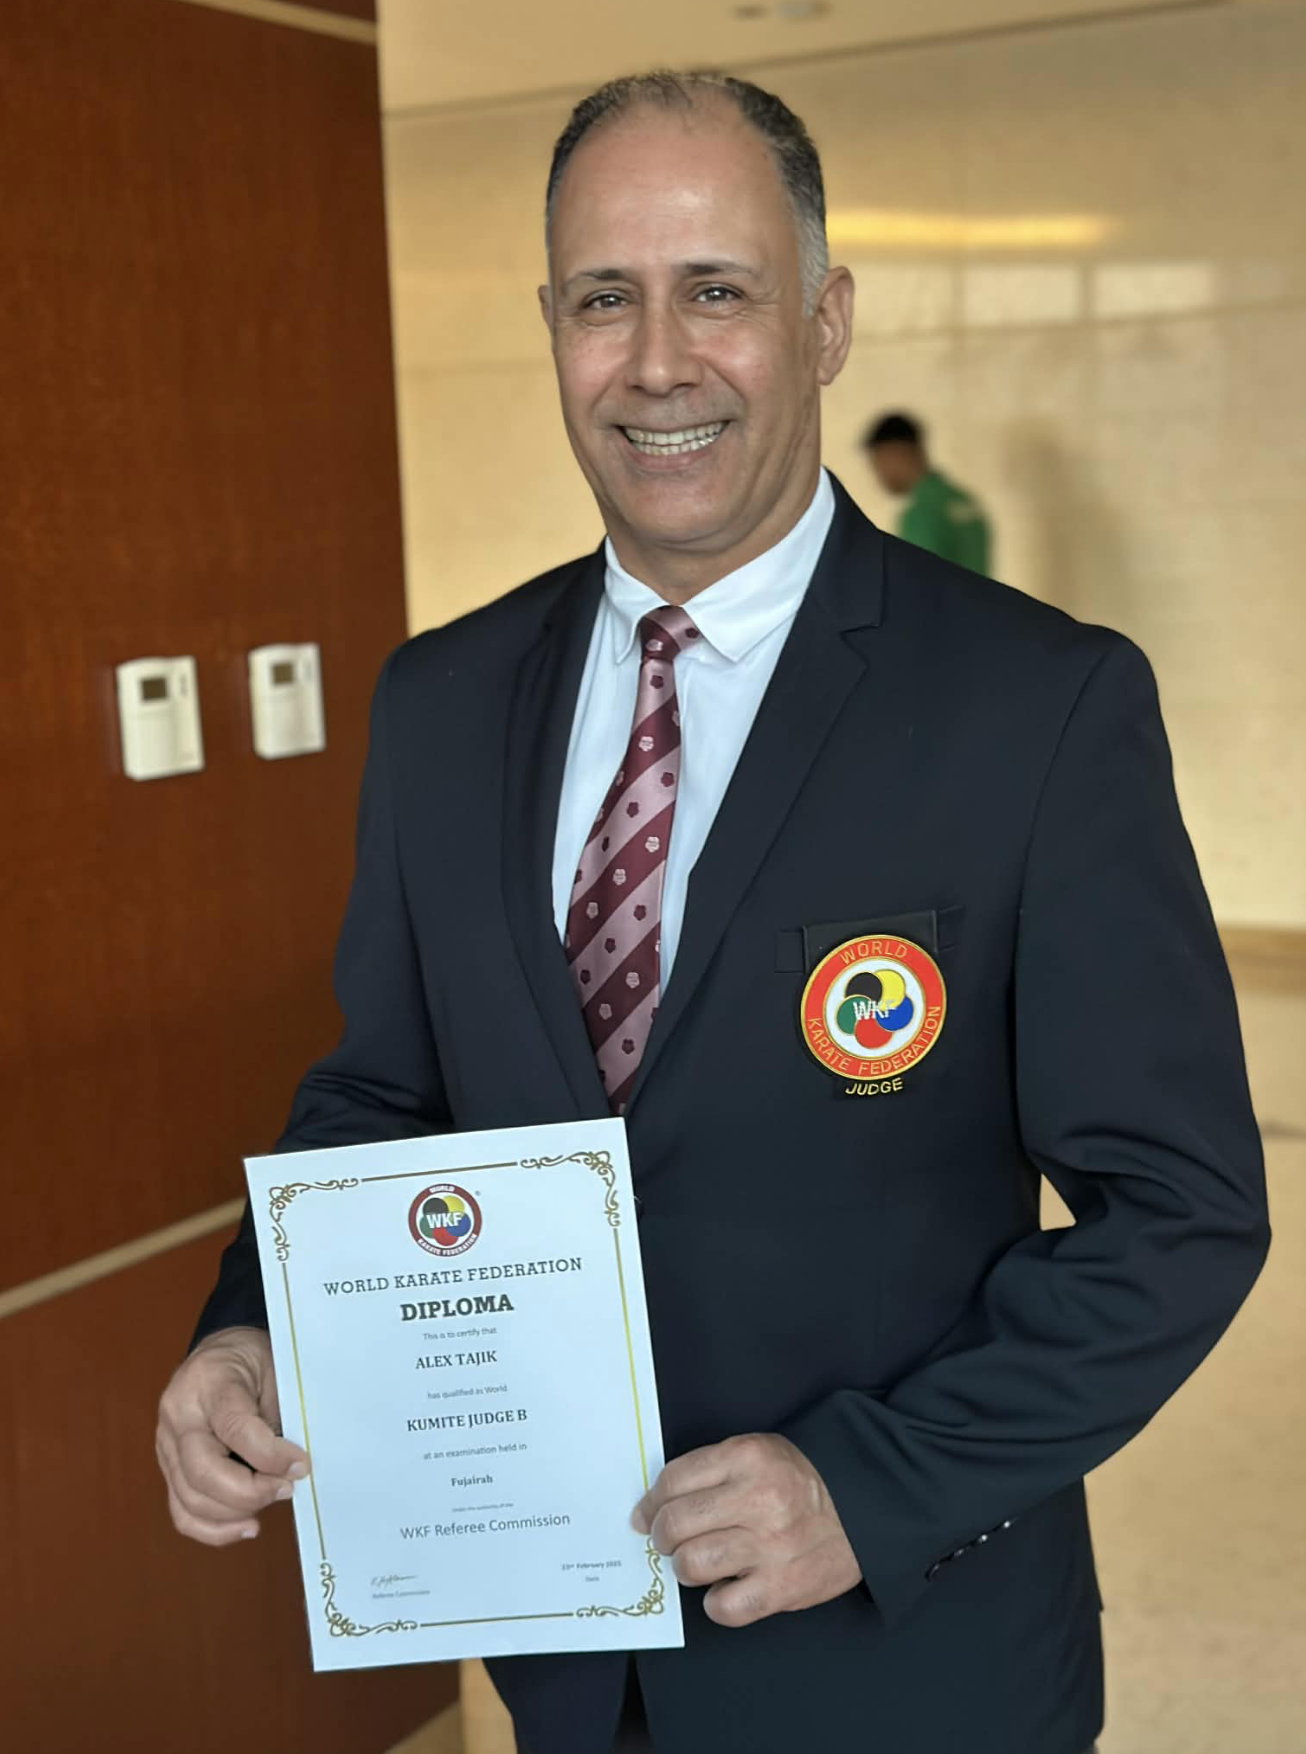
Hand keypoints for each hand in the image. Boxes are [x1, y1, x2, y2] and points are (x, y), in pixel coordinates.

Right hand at [156, 1325, 308, 1545]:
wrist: (220, 1353)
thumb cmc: (249, 1359)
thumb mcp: (272, 1369)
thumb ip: (279, 1415)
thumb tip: (294, 1466)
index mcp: (208, 1381)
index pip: (234, 1427)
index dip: (270, 1455)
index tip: (299, 1465)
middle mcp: (178, 1416)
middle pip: (202, 1472)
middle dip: (251, 1492)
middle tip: (286, 1486)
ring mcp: (166, 1445)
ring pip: (190, 1499)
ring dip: (237, 1512)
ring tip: (272, 1498)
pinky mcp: (168, 1469)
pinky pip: (182, 1512)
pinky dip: (215, 1529)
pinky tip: (246, 1525)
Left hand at [632, 1432, 860, 1627]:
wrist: (862, 1509)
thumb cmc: (800, 1481)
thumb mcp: (756, 1452)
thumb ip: (710, 1469)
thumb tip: (655, 1503)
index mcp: (747, 1457)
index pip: (672, 1480)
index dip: (650, 1502)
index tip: (645, 1514)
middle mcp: (759, 1499)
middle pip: (675, 1524)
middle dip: (662, 1535)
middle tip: (667, 1539)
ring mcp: (771, 1546)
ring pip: (691, 1564)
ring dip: (685, 1566)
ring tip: (698, 1560)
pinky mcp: (782, 1588)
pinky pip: (723, 1607)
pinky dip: (716, 1601)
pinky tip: (726, 1587)